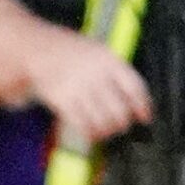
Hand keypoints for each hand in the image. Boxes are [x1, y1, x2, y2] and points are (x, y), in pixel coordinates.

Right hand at [28, 31, 152, 145]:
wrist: (39, 49)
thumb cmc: (72, 53)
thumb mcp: (99, 52)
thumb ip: (116, 73)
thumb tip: (134, 101)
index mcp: (110, 60)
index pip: (134, 87)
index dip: (143, 105)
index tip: (146, 117)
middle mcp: (96, 75)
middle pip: (119, 108)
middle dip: (123, 123)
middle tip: (122, 126)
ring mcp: (79, 88)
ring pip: (102, 119)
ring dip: (107, 131)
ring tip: (106, 132)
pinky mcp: (63, 100)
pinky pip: (81, 123)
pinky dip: (89, 133)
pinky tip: (92, 135)